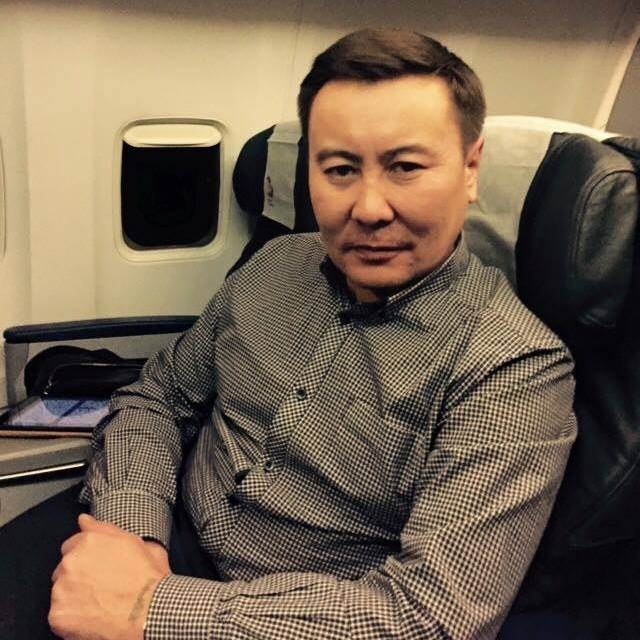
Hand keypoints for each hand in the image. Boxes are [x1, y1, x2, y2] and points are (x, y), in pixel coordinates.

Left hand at [49, 514, 168, 639]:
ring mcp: (62, 588)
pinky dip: (72, 617)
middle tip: (100, 586)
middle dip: (78, 575)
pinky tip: (92, 617)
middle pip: (64, 567)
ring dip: (73, 595)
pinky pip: (59, 615)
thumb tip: (85, 520)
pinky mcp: (58, 614)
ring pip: (60, 591)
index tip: (96, 566)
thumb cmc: (148, 579)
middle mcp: (72, 561)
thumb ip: (105, 528)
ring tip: (99, 603)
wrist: (147, 612)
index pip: (73, 544)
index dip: (86, 556)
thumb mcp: (136, 543)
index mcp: (91, 540)